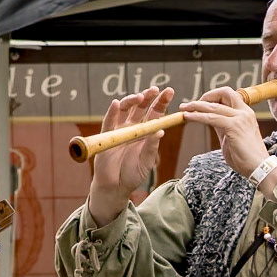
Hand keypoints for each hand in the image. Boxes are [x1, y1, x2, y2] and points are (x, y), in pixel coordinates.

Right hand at [87, 88, 172, 225]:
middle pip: (140, 107)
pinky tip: (116, 103)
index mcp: (145, 132)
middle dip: (148, 97)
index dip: (161, 102)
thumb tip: (160, 130)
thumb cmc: (132, 174)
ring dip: (131, 100)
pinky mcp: (106, 135)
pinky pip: (109, 121)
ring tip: (140, 97)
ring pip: (125, 109)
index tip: (169, 91)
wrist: (115, 186)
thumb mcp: (146, 161)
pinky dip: (112, 111)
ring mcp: (119, 130)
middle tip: (155, 89)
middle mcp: (133, 127)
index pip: (154, 113)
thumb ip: (151, 147)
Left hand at [176, 87, 266, 179]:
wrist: (259, 168)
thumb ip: (222, 126)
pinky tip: (188, 117)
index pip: (229, 95)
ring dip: (196, 106)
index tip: (201, 103)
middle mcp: (244, 112)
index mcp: (245, 113)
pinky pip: (211, 118)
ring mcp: (240, 118)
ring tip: (183, 108)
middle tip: (190, 104)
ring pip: (214, 106)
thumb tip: (209, 119)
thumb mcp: (231, 137)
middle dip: (206, 95)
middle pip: (224, 92)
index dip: (213, 96)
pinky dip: (197, 116)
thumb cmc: (245, 157)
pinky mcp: (234, 127)